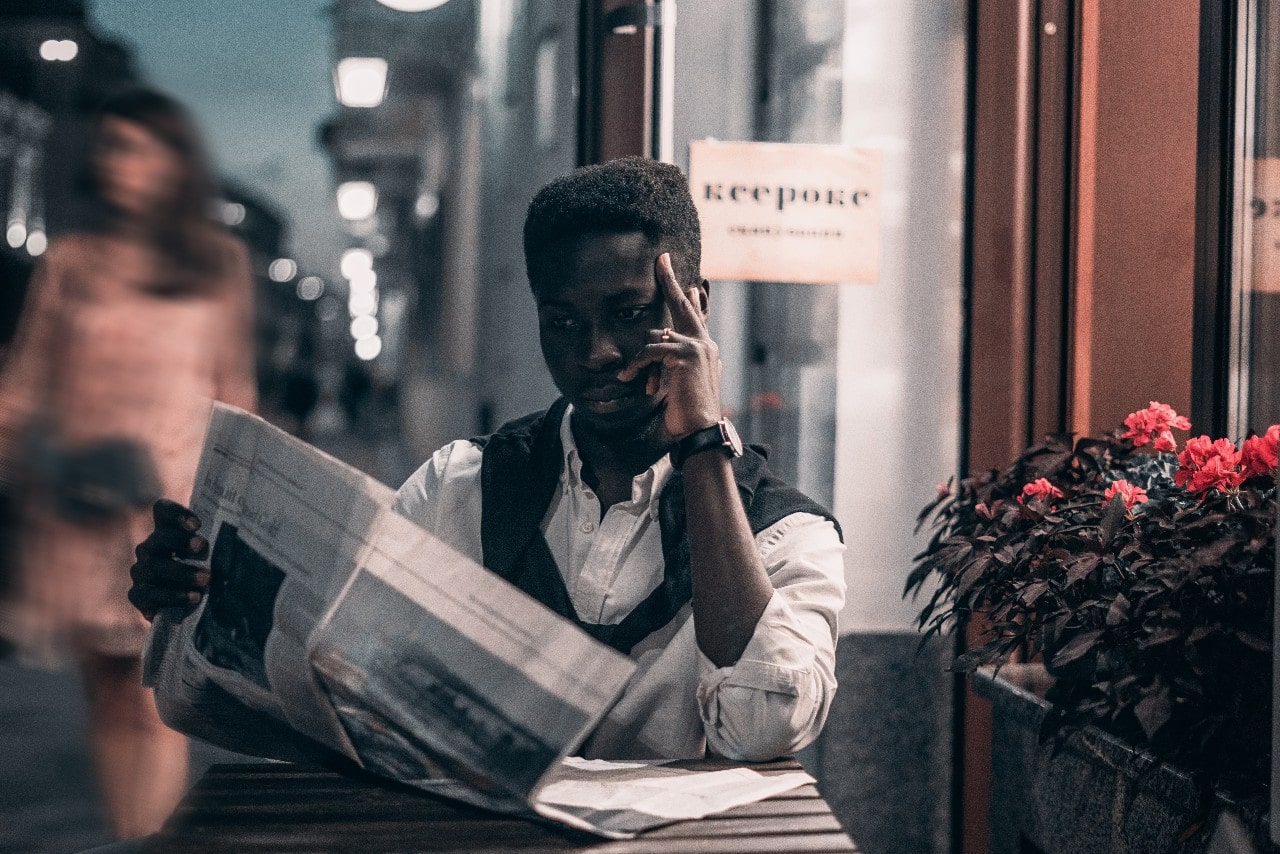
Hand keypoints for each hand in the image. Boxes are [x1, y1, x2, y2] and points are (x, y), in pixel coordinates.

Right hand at [128, 498, 209, 620]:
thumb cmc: (203, 575)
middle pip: (160, 537)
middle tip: (203, 546)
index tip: (198, 525)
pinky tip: (194, 598)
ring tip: (207, 579)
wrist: (184, 611)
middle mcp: (150, 548)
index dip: (177, 513)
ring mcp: (141, 571)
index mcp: (167, 531)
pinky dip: (173, 596)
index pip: (163, 510)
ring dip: (183, 572)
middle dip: (181, 541)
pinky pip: (150, 593)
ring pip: (155, 567)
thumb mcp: (213, 558)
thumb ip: (220, 546)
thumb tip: (241, 540)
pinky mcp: (138, 594)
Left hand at [617, 253, 721, 440]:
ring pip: (655, 337)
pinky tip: (632, 378)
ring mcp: (697, 346)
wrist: (701, 430)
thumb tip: (664, 349)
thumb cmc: (688, 412)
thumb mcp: (679, 383)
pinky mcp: (686, 354)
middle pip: (682, 305)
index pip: (694, 317)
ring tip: (634, 379)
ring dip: (640, 361)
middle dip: (669, 280)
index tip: (688, 285)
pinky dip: (638, 365)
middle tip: (662, 259)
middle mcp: (703, 343)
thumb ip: (674, 364)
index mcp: (704, 348)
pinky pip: (651, 351)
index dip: (689, 299)